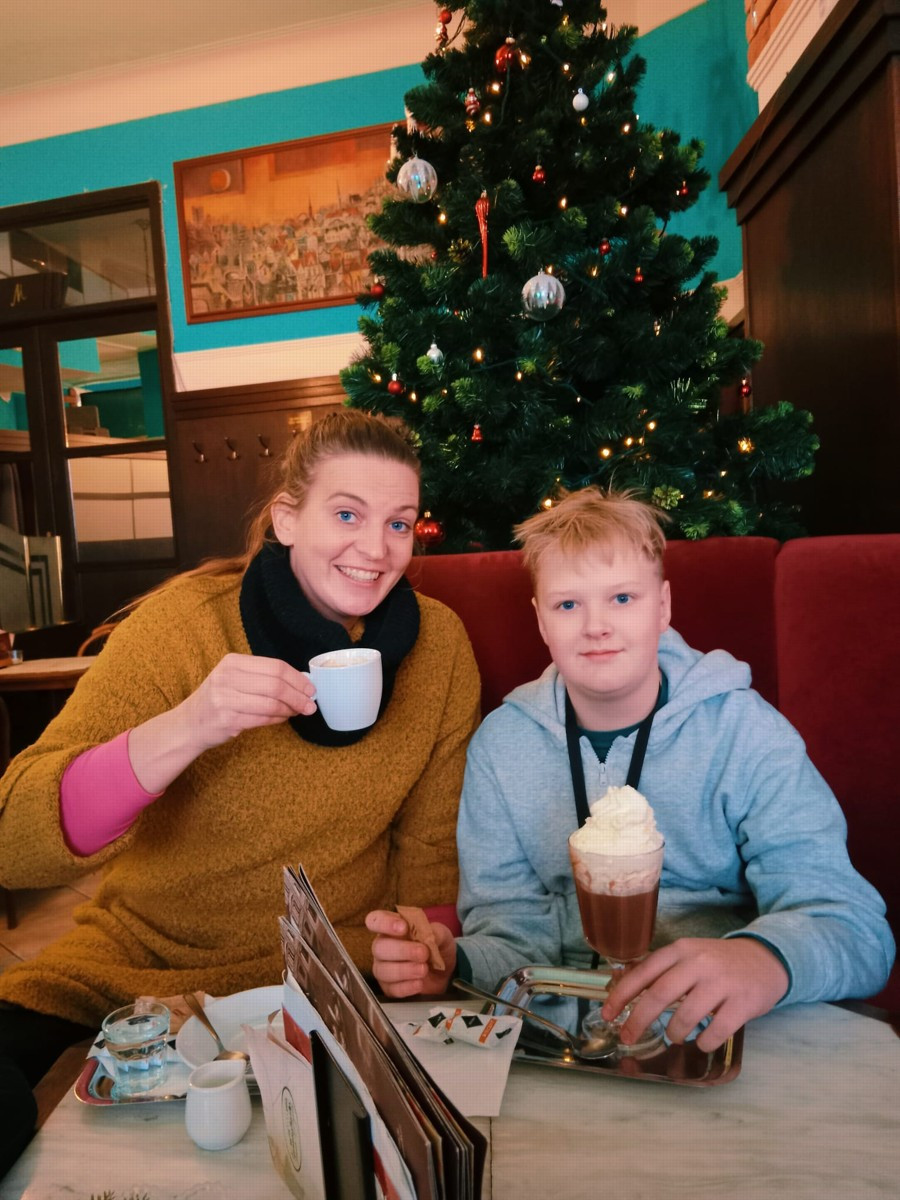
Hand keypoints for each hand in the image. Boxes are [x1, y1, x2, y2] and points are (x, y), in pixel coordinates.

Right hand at [128, 653, 316, 792]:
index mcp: (232, 662)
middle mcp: (227, 677)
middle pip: (276, 684)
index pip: (275, 666)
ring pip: (272, 703)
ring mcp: (225, 699)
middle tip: (310, 705)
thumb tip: (301, 682)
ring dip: (290, 709)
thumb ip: (262, 677)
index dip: (297, 679)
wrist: (188, 724)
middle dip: (298, 696)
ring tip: (297, 712)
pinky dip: (278, 719)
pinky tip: (282, 718)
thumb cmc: (219, 700)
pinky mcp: (227, 720)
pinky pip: (263, 719)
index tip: (310, 688)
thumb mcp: (234, 679)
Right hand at [366, 910, 456, 997]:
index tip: (403, 928)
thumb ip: (435, 932)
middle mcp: (383, 947)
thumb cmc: (437, 946)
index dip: (385, 923)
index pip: (375, 920)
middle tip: (423, 953)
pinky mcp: (389, 988)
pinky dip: (406, 987)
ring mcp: (384, 968)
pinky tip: (419, 984)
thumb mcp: (441, 935)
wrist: (445, 972)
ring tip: (424, 969)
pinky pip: (391, 989)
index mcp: (391, 928)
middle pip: (379, 947)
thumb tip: (429, 935)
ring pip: (382, 970)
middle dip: (402, 950)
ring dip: (404, 970)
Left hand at [601, 937, 788, 1052]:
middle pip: (660, 994)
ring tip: (674, 1036)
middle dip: (639, 1020)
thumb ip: (661, 968)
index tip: (608, 1014)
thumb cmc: (718, 962)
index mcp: (681, 950)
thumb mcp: (688, 955)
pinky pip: (716, 1030)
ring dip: (674, 1032)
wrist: (766, 960)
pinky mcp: (742, 1003)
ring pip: (686, 1015)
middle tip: (627, 1037)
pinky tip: (702, 1041)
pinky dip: (704, 1041)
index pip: (644, 972)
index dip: (622, 994)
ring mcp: (722, 982)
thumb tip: (621, 984)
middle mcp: (698, 963)